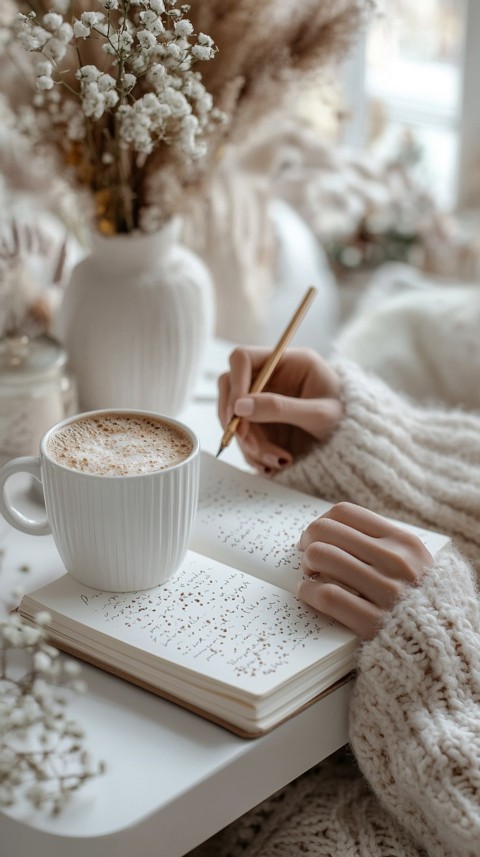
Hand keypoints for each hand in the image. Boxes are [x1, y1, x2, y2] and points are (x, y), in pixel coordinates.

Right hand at [218, 347, 341, 471]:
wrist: (357, 442)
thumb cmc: (348, 419)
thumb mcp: (319, 414)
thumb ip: (280, 408)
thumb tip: (240, 407)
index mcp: (288, 361)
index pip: (243, 359)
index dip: (235, 382)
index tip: (238, 412)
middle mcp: (271, 376)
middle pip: (230, 386)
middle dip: (235, 418)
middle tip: (246, 441)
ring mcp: (264, 399)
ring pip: (234, 415)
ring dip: (246, 441)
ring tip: (274, 460)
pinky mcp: (262, 422)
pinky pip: (243, 435)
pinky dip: (252, 452)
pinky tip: (272, 463)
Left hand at [296, 502, 432, 639]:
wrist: (443, 649)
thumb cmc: (420, 602)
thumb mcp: (415, 563)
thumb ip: (382, 545)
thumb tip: (331, 529)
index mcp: (405, 543)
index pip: (345, 513)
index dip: (321, 522)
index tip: (315, 535)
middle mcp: (396, 562)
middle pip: (327, 531)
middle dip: (308, 541)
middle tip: (307, 556)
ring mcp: (386, 593)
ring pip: (321, 556)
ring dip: (307, 565)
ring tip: (311, 576)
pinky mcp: (373, 623)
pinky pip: (325, 594)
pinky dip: (308, 591)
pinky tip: (310, 594)